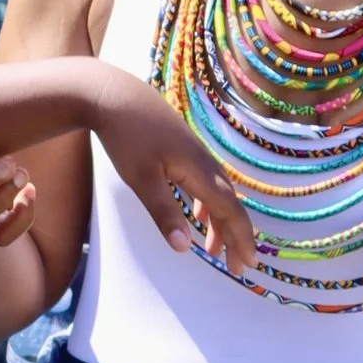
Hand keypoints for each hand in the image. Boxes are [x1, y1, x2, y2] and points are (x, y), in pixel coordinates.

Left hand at [86, 69, 257, 273]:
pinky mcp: (184, 150)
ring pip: (219, 194)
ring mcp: (196, 155)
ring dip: (221, 224)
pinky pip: (207, 184)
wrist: (115, 95)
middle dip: (235, 237)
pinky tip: (199, 216)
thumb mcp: (141, 180)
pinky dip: (208, 206)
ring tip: (214, 250)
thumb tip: (184, 249)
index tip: (246, 265)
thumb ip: (164, 213)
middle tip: (237, 268)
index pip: (230, 211)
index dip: (241, 238)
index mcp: (199, 171)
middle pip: (230, 205)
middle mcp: (205, 163)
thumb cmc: (127, 137)